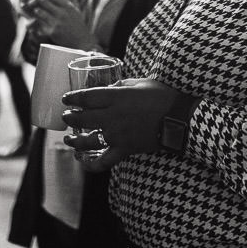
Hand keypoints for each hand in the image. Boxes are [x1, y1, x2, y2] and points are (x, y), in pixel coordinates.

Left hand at [18, 0, 90, 48]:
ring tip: (26, 5)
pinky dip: (32, 21)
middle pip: (43, 1)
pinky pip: (39, 24)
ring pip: (39, 12)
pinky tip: (28, 20)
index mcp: (67, 6)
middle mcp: (61, 13)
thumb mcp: (76, 8)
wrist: (81, 41)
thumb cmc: (78, 23)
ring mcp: (56, 23)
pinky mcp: (51, 32)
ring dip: (31, 8)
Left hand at [60, 77, 180, 171]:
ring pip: (88, 141)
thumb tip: (110, 89)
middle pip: (82, 118)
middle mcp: (112, 117)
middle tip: (66, 116)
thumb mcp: (141, 83)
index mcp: (116, 98)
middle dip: (70, 117)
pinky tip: (84, 162)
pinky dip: (92, 164)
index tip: (66, 99)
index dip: (73, 98)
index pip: (86, 97)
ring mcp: (117, 136)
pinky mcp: (125, 150)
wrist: (180, 119)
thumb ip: (122, 86)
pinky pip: (104, 162)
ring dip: (74, 141)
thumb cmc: (163, 97)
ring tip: (68, 140)